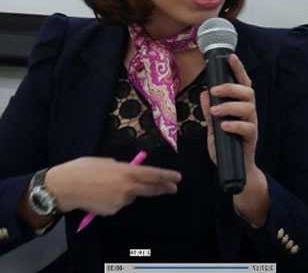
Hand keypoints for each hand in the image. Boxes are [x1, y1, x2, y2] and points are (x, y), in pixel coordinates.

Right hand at [45, 157, 181, 214]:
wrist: (64, 187)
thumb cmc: (83, 169)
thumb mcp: (107, 162)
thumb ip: (122, 168)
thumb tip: (131, 171)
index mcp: (127, 172)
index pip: (154, 175)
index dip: (167, 176)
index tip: (178, 178)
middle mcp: (128, 187)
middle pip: (151, 189)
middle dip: (164, 188)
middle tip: (172, 188)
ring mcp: (121, 201)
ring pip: (131, 196)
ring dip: (127, 192)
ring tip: (106, 186)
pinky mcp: (113, 211)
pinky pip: (118, 204)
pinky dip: (114, 199)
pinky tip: (100, 194)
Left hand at [200, 53, 268, 225]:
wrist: (235, 170)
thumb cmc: (226, 145)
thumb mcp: (213, 126)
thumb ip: (210, 110)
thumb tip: (204, 93)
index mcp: (240, 106)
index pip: (242, 83)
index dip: (238, 69)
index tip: (230, 57)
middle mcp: (249, 113)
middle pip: (248, 92)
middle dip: (231, 87)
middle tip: (215, 90)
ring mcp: (251, 125)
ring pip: (248, 107)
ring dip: (229, 106)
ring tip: (214, 112)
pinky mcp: (251, 139)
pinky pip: (247, 128)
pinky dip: (234, 125)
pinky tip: (223, 126)